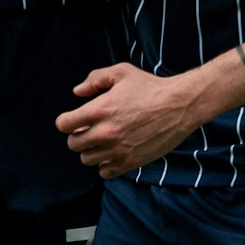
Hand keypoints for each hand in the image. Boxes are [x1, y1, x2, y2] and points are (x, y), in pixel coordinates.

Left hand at [56, 62, 201, 178]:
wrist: (179, 106)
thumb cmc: (150, 86)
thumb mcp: (121, 72)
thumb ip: (95, 79)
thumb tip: (78, 92)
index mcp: (99, 110)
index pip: (64, 125)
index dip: (66, 121)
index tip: (74, 120)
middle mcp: (105, 132)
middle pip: (73, 144)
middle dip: (78, 136)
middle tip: (89, 130)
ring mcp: (118, 149)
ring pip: (87, 159)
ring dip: (91, 150)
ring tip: (102, 141)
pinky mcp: (131, 162)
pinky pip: (104, 172)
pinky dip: (105, 164)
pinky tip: (113, 152)